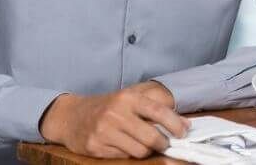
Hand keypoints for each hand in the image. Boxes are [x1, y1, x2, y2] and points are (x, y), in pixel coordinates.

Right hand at [39, 84, 188, 158]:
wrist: (71, 116)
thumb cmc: (106, 106)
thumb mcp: (129, 99)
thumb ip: (155, 108)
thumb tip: (184, 123)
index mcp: (127, 98)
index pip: (158, 112)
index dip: (175, 124)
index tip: (184, 132)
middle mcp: (116, 114)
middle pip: (151, 137)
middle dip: (162, 143)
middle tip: (164, 143)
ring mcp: (104, 131)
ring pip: (139, 151)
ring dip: (146, 151)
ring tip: (143, 144)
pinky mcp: (95, 147)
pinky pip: (123, 157)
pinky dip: (128, 153)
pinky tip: (124, 145)